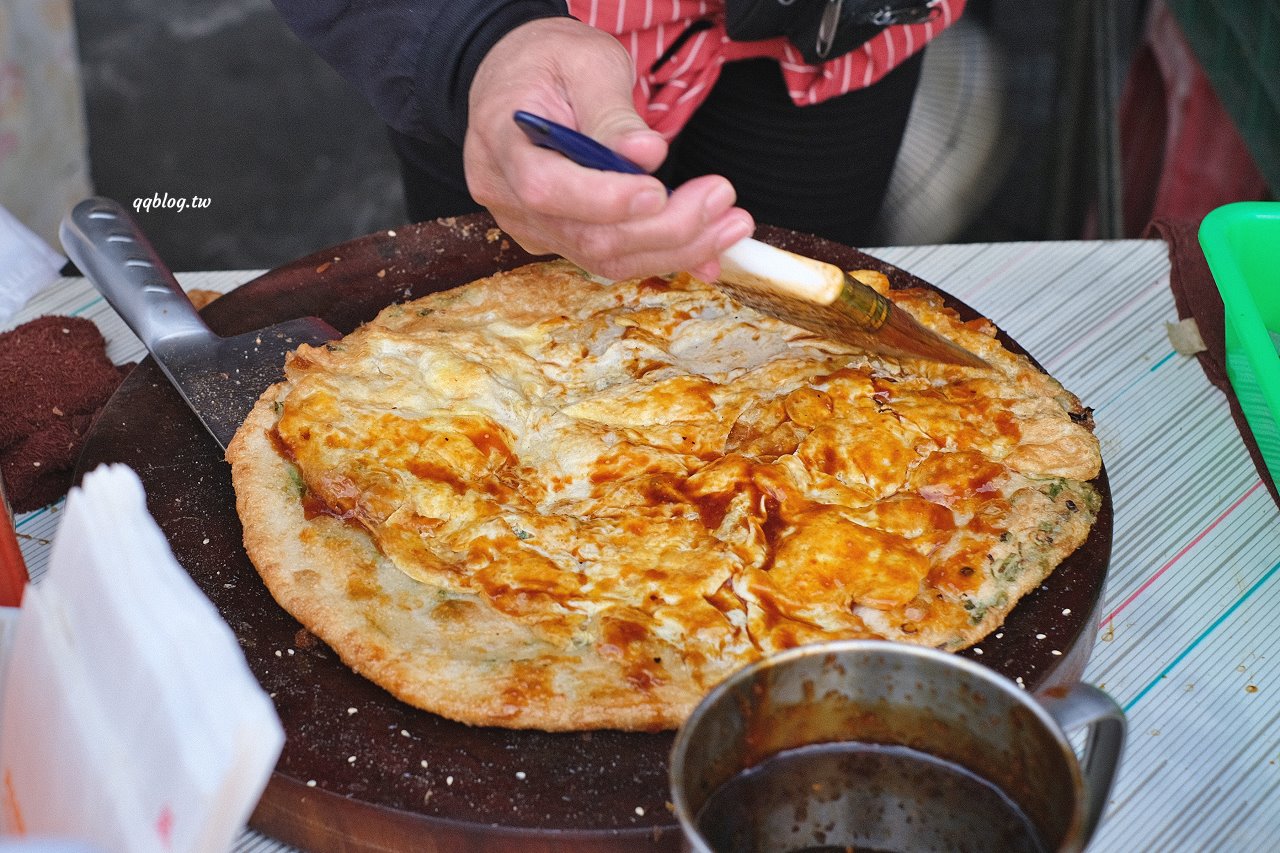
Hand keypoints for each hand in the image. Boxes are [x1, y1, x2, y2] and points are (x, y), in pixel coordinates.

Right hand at [464, 18, 754, 281]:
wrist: (519, 82)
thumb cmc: (548, 64)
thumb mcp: (585, 62)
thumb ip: (613, 112)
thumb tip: (648, 155)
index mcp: (501, 143)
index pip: (546, 188)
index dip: (604, 199)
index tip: (658, 189)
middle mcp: (508, 197)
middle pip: (586, 235)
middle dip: (663, 227)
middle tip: (722, 198)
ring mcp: (532, 225)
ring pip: (604, 256)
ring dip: (675, 248)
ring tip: (731, 223)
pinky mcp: (559, 239)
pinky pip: (611, 257)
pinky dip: (664, 254)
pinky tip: (708, 246)